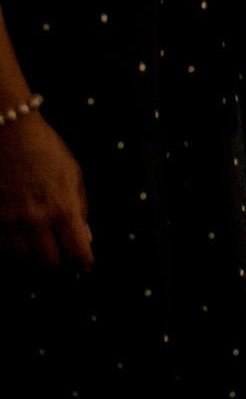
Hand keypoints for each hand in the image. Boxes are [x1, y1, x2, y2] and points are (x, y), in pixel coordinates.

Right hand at [0, 113, 91, 269]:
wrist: (8, 134)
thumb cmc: (46, 150)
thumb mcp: (74, 174)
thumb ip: (80, 206)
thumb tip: (84, 233)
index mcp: (63, 208)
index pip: (77, 251)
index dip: (83, 262)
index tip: (85, 264)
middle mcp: (36, 220)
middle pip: (49, 261)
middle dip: (60, 261)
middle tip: (63, 255)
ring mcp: (9, 223)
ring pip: (23, 259)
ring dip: (35, 256)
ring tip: (42, 246)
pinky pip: (2, 248)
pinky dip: (13, 248)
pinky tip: (20, 238)